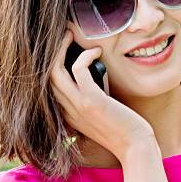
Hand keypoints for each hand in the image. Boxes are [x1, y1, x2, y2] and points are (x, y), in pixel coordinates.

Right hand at [50, 29, 154, 161]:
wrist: (135, 147)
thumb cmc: (124, 129)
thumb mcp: (101, 113)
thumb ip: (92, 98)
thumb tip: (97, 73)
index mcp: (67, 114)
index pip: (47, 85)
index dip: (50, 63)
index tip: (61, 47)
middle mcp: (67, 110)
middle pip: (45, 75)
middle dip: (51, 51)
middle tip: (63, 34)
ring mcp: (78, 105)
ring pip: (54, 70)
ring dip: (61, 48)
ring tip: (72, 34)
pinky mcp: (92, 101)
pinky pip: (78, 69)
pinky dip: (86, 55)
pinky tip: (97, 51)